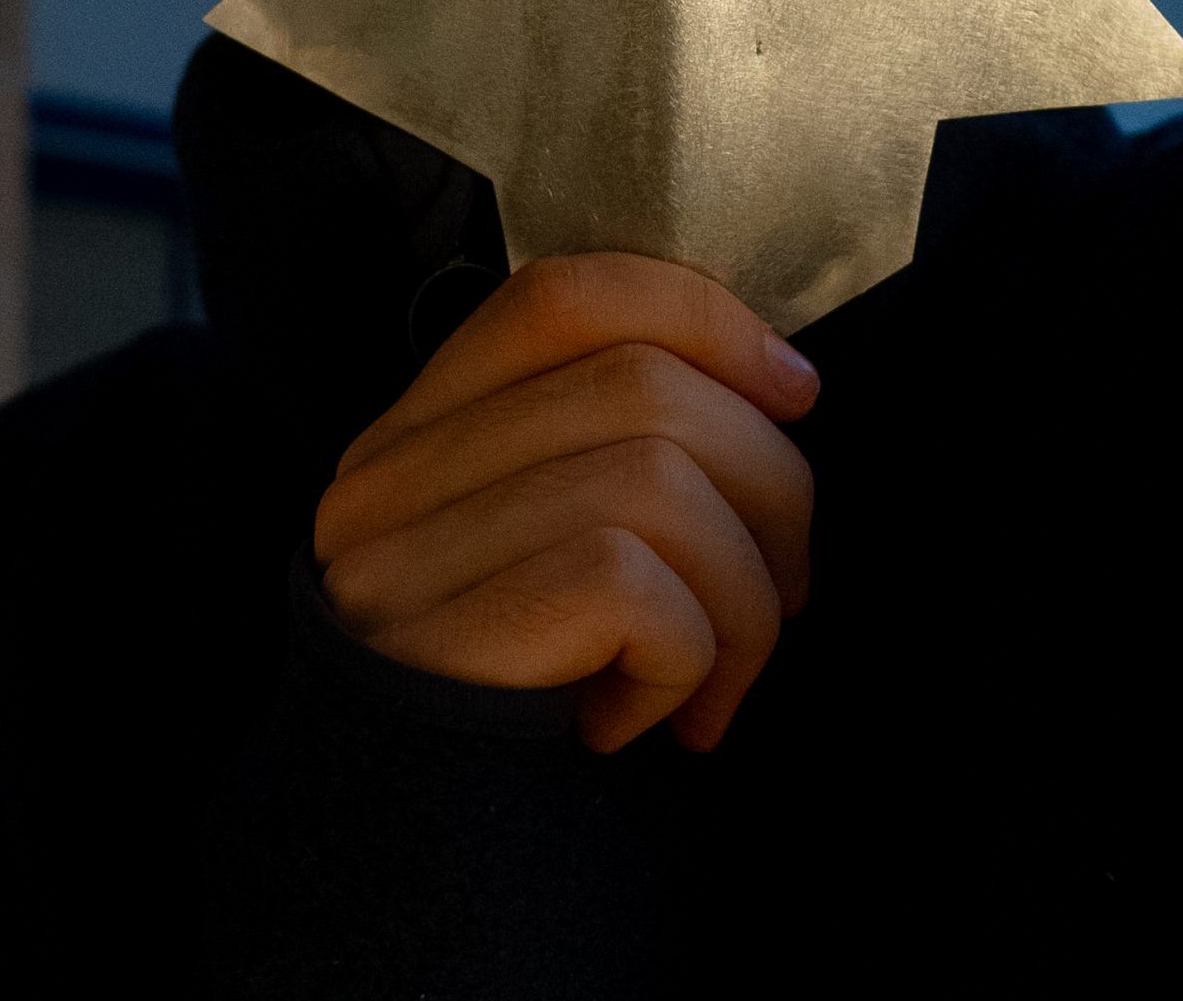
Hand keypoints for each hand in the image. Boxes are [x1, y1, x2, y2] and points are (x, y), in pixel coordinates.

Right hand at [312, 252, 820, 753]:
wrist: (406, 887)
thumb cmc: (519, 706)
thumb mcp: (548, 550)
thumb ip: (610, 451)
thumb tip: (775, 392)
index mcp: (417, 432)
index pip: (562, 295)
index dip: (700, 317)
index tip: (791, 392)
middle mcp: (390, 478)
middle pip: (642, 382)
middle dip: (767, 482)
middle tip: (785, 591)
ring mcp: (407, 557)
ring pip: (660, 477)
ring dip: (744, 592)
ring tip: (724, 681)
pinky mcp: (447, 639)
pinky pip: (635, 585)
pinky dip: (689, 655)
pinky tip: (652, 721)